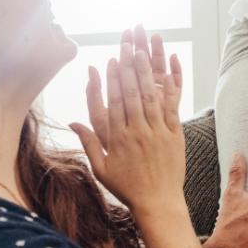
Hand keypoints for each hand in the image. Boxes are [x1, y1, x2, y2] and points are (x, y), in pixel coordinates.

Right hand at [71, 26, 184, 214]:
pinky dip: (170, 89)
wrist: (158, 203)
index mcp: (118, 139)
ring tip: (143, 51)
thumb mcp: (101, 169)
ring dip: (146, 72)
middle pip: (132, 93)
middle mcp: (137, 132)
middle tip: (127, 44)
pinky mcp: (174, 135)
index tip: (111, 59)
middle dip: (129, 66)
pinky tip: (167, 72)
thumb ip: (88, 143)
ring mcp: (157, 132)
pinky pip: (172, 108)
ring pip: (150, 97)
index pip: (114, 102)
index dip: (112, 79)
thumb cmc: (127, 187)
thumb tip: (73, 122)